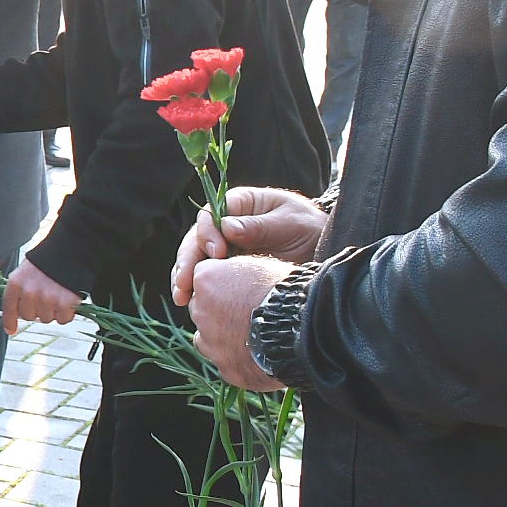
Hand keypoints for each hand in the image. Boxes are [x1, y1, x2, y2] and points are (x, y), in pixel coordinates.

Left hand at [0, 257, 81, 334]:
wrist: (70, 251)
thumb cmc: (47, 260)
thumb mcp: (25, 272)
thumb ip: (20, 290)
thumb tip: (18, 312)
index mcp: (16, 283)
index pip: (9, 308)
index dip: (9, 321)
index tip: (11, 330)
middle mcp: (29, 293)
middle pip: (29, 316)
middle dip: (36, 310)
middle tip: (45, 297)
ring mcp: (47, 299)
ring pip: (46, 319)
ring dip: (52, 311)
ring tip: (57, 294)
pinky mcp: (65, 304)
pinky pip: (62, 319)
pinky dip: (66, 313)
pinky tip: (66, 300)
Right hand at [171, 186, 329, 305]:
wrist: (324, 251)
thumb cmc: (310, 229)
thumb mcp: (292, 223)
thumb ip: (260, 226)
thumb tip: (228, 228)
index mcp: (239, 204)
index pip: (210, 215)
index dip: (208, 233)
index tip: (217, 253)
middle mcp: (225, 224)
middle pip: (195, 239)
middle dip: (187, 260)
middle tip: (185, 283)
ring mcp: (224, 247)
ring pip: (195, 259)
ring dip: (184, 277)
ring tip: (182, 298)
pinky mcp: (226, 268)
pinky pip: (206, 276)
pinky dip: (196, 288)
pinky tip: (190, 302)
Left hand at [184, 254, 296, 391]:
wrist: (306, 328)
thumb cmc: (287, 291)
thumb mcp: (260, 267)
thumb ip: (237, 272)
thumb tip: (236, 277)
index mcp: (206, 280)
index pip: (203, 280)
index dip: (223, 285)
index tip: (241, 290)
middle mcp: (200, 311)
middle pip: (202, 310)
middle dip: (218, 311)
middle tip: (248, 314)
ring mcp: (211, 343)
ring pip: (208, 339)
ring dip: (224, 337)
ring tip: (253, 336)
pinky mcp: (227, 369)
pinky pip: (226, 363)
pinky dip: (238, 359)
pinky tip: (260, 355)